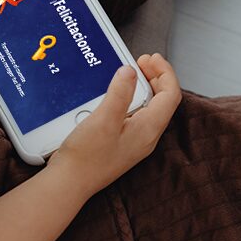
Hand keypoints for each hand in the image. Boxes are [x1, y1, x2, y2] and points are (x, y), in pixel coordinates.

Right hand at [49, 53, 181, 197]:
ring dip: (144, 87)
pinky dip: (132, 98)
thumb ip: (120, 93)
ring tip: (131, 72)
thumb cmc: (86, 157)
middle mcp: (147, 136)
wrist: (69, 182)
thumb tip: (130, 71)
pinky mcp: (123, 143)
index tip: (151, 57)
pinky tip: (118, 93)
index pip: (171, 95)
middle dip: (156, 77)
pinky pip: (137, 115)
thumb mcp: (103, 119)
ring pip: (151, 107)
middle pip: (163, 101)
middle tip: (142, 61)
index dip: (165, 72)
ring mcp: (136, 141)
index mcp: (148, 129)